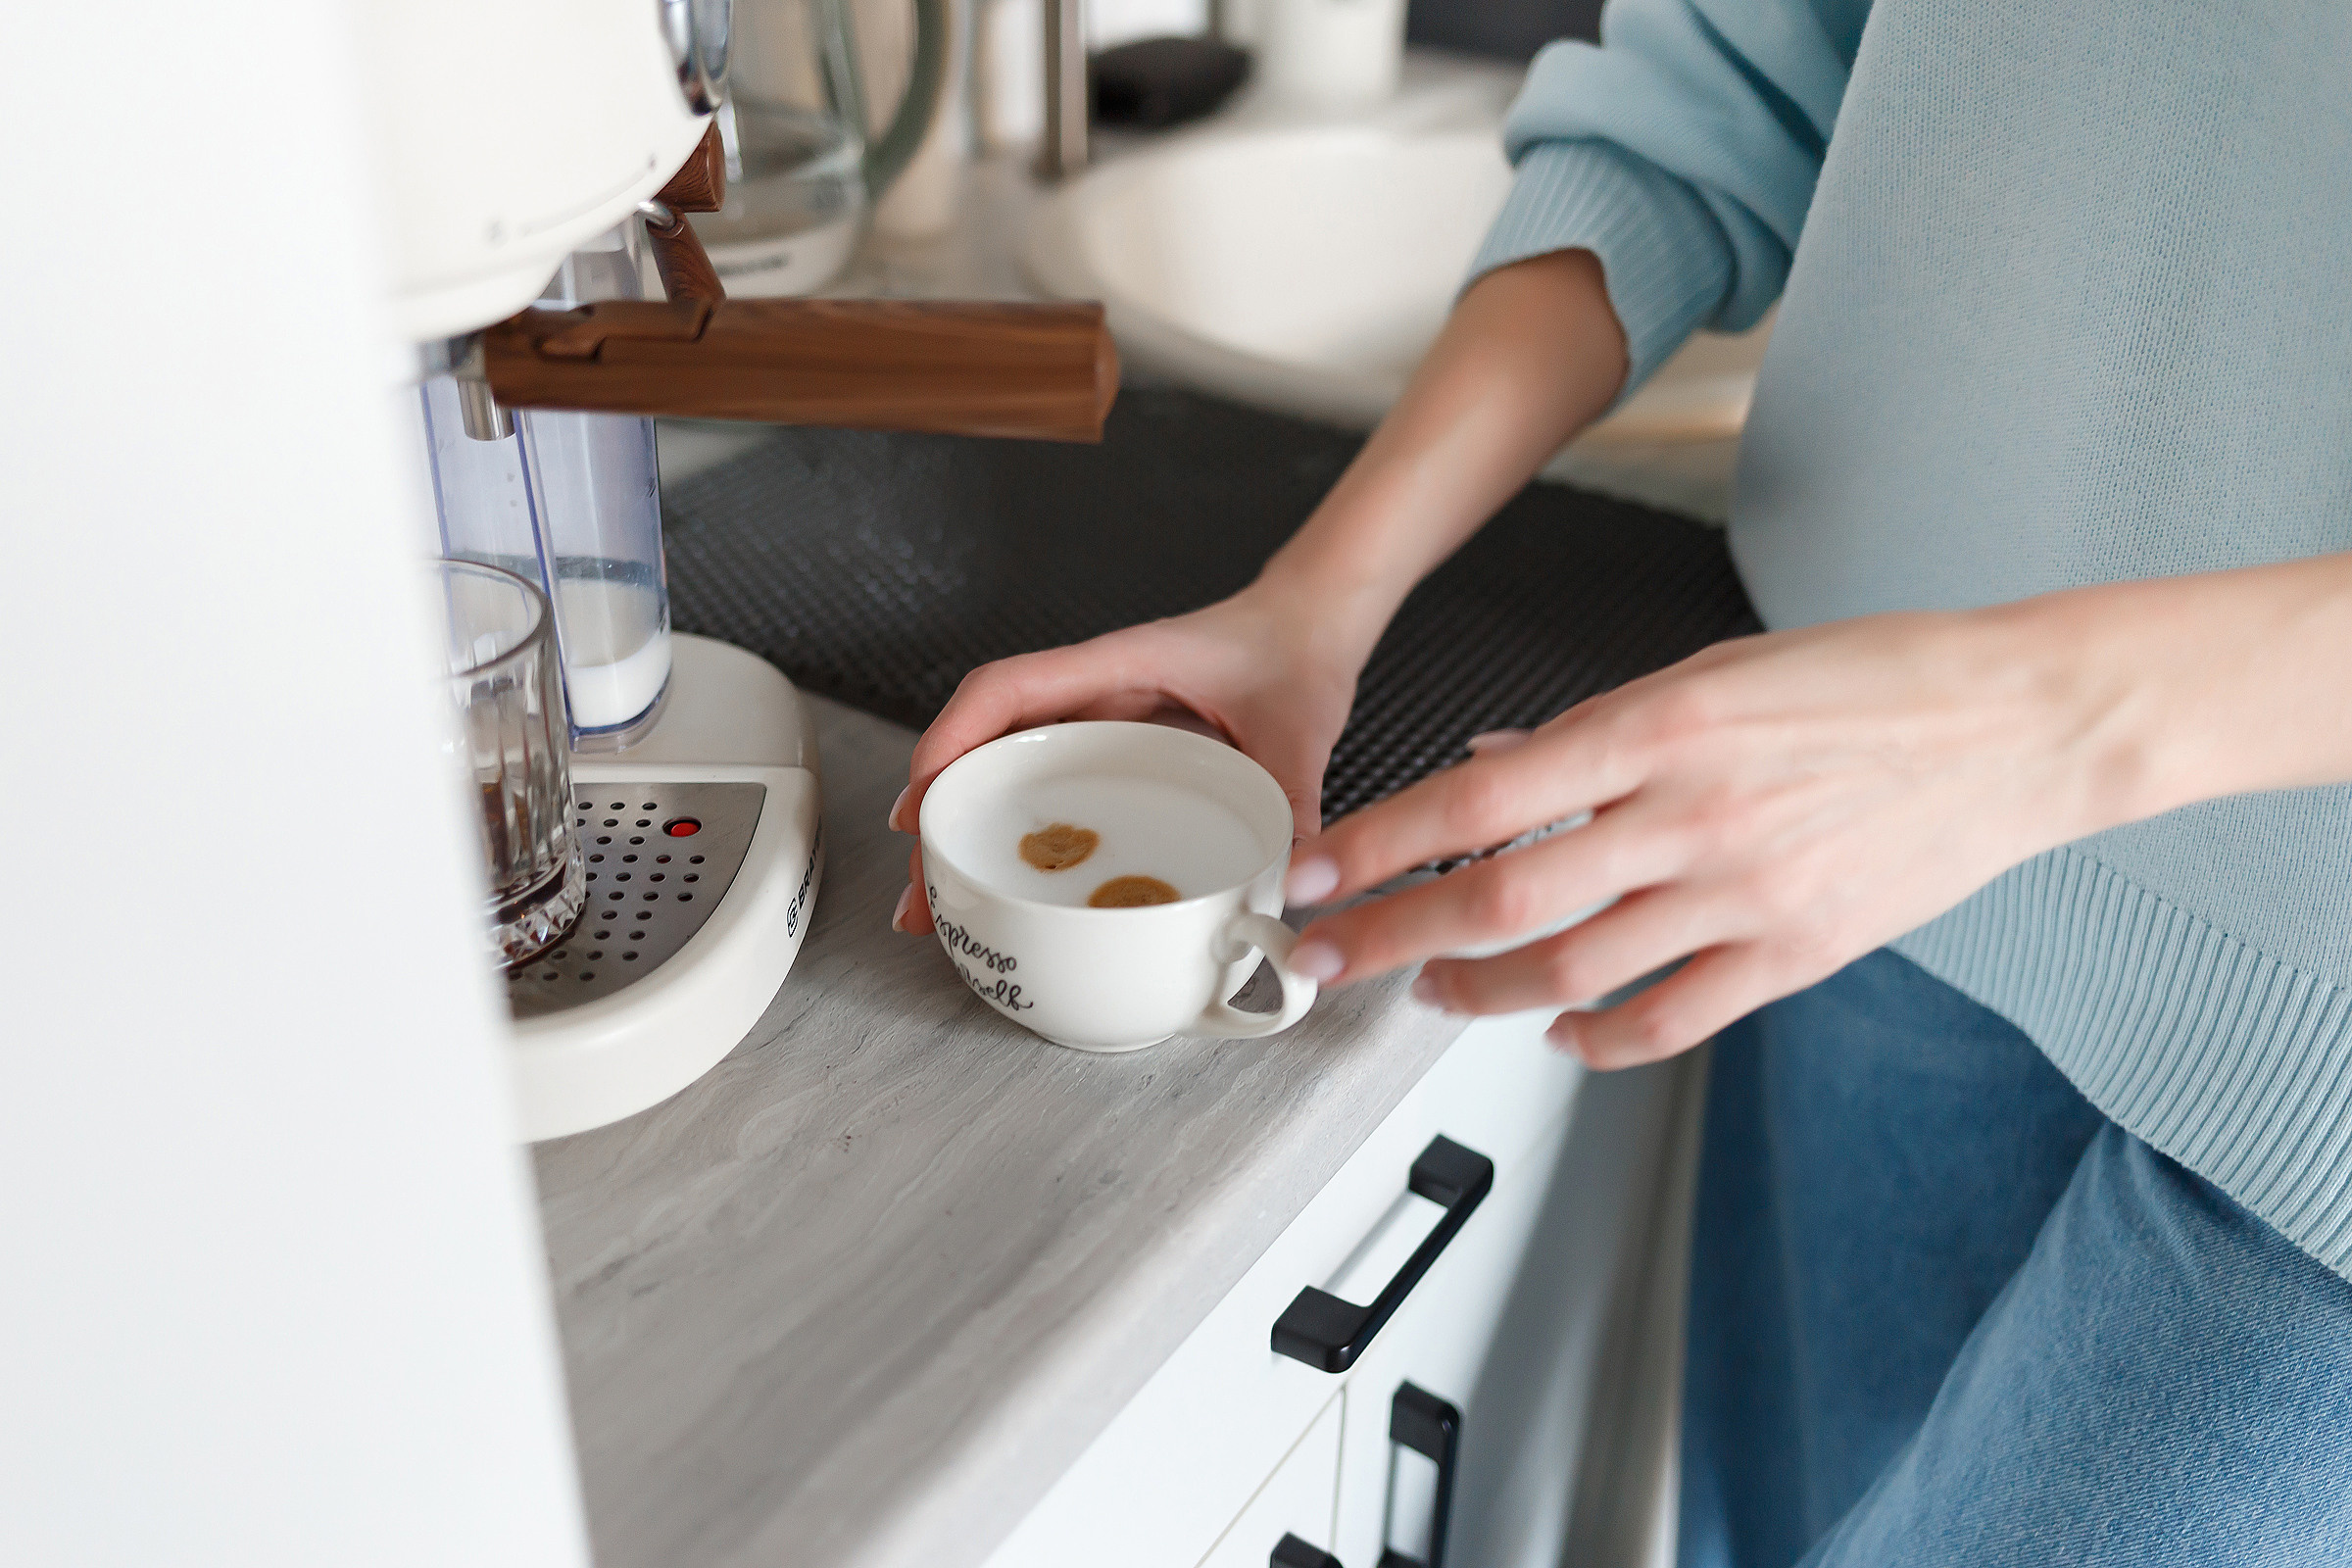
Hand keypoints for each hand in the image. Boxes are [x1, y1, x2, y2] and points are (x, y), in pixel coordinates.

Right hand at [887, 582, 1373, 933]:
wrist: (1310, 623)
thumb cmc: (1294, 651)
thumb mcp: (1299, 727)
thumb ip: (1294, 796)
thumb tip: (1291, 875)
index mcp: (1119, 663)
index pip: (1006, 689)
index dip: (952, 740)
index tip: (921, 799)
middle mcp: (1091, 688)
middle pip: (983, 741)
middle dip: (938, 809)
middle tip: (921, 888)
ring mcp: (1093, 717)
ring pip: (1001, 765)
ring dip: (961, 824)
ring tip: (939, 899)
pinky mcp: (1107, 743)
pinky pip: (1038, 779)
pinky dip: (1005, 823)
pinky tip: (998, 874)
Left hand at [1278, 604, 2148, 1067]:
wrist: (2019, 722)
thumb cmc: (1870, 678)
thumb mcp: (1714, 667)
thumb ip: (1591, 731)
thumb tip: (1488, 767)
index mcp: (1658, 725)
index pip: (1475, 800)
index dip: (1375, 846)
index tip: (1311, 874)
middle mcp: (1688, 815)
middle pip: (1499, 899)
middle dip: (1390, 937)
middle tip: (1325, 959)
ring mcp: (1744, 895)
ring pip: (1570, 971)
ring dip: (1477, 993)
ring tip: (1431, 991)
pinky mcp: (1796, 955)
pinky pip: (1671, 1020)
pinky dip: (1597, 1039)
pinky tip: (1558, 1035)